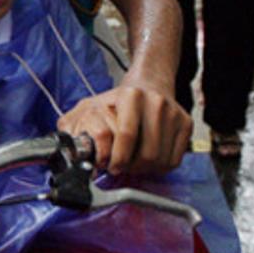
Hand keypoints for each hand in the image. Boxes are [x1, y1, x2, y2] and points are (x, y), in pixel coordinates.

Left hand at [56, 85, 191, 175]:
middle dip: (131, 167)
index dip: (117, 158)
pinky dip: (159, 166)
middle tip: (122, 166)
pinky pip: (174, 160)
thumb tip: (67, 153)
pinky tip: (147, 158)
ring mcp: (174, 113)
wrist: (150, 83)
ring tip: (133, 162)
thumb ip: (74, 127)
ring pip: (161, 160)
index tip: (111, 166)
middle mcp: (156, 102)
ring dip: (145, 169)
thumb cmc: (118, 100)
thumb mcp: (90, 106)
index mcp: (131, 95)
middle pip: (147, 154)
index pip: (126, 135)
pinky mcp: (186, 124)